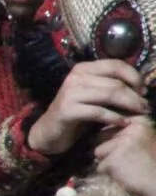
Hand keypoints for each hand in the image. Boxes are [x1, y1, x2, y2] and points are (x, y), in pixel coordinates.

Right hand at [31, 60, 147, 156]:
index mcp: (82, 68)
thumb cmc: (77, 112)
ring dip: (130, 105)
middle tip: (146, 106)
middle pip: (115, 82)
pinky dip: (115, 118)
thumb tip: (141, 84)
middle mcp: (75, 77)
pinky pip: (99, 112)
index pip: (115, 65)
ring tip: (140, 113)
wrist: (50, 130)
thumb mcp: (93, 93)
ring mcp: (70, 93)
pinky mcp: (67, 111)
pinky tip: (123, 123)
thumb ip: (110, 85)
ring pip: (110, 95)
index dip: (134, 76)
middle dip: (135, 95)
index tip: (144, 90)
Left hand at [96, 119, 155, 195]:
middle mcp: (130, 130)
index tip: (123, 149)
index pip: (112, 125)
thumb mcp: (146, 142)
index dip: (112, 139)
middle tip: (126, 161)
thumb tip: (101, 132)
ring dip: (107, 162)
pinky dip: (109, 173)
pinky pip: (100, 166)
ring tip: (126, 168)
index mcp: (140, 123)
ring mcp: (122, 144)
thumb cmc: (154, 166)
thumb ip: (128, 135)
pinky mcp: (114, 159)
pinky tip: (125, 175)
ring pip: (98, 151)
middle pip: (102, 136)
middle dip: (108, 150)